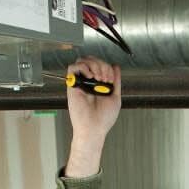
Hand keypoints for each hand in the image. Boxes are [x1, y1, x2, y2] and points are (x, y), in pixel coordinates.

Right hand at [65, 56, 121, 177]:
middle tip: (105, 79)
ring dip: (93, 65)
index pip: (100, 64)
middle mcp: (88, 81)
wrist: (94, 128)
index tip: (110, 80)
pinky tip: (90, 76)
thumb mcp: (115, 97)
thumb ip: (116, 81)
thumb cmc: (103, 118)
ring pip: (82, 60)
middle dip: (101, 65)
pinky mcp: (72, 85)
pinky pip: (72, 68)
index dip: (106, 67)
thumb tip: (115, 67)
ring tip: (98, 78)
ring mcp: (80, 83)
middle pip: (91, 60)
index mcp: (98, 83)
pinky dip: (82, 67)